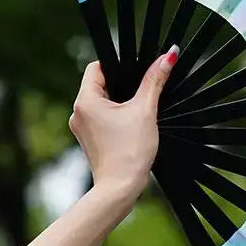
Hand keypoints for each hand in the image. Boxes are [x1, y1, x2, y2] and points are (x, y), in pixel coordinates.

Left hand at [68, 45, 178, 209]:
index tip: (136, 71)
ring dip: (120, 103)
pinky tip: (131, 127)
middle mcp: (78, 113)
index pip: (97, 67)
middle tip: (141, 93)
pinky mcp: (90, 140)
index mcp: (85, 101)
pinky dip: (116, 118)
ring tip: (137, 113)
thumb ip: (155, 81)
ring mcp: (82, 127)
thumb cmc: (129, 152)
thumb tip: (167, 57)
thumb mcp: (146, 110)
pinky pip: (102, 119)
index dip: (118, 65)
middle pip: (100, 84)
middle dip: (122, 85)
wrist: (120, 188)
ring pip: (102, 102)